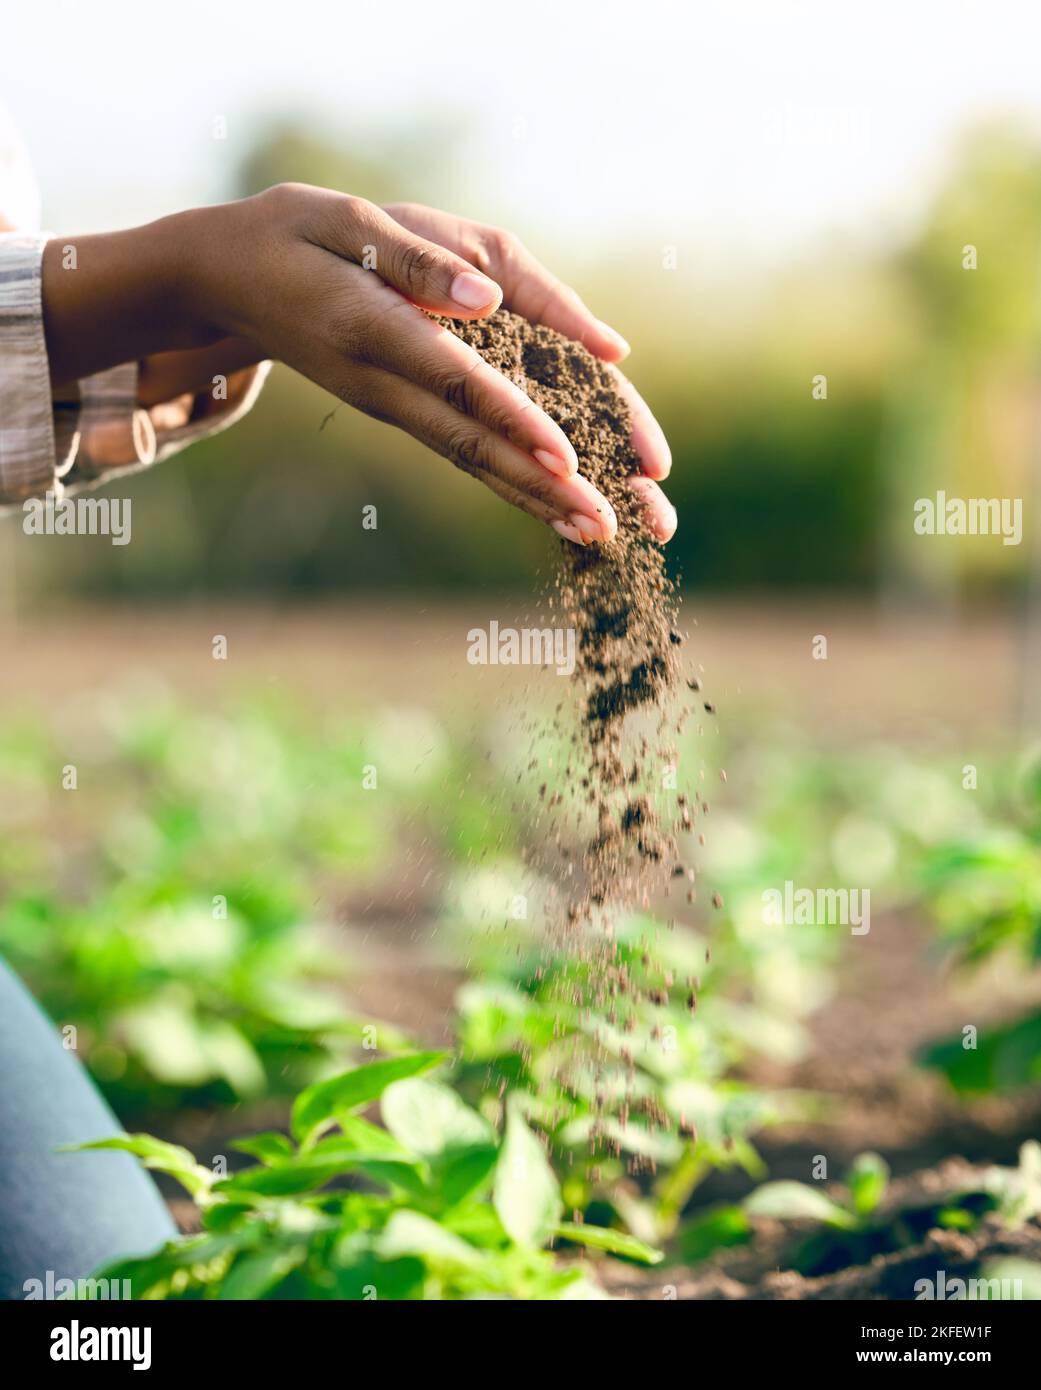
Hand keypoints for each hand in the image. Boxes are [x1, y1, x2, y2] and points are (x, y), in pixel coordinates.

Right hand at [186, 186, 674, 543]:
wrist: (226, 282)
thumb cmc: (292, 234)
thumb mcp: (347, 221)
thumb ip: (419, 263)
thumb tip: (487, 300)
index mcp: (374, 329)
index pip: (455, 380)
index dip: (513, 418)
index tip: (566, 457)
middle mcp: (385, 384)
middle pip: (474, 443)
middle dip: (543, 486)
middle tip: (605, 526)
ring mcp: (392, 405)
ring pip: (472, 460)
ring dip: (537, 500)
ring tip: (599, 533)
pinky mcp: (401, 411)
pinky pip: (464, 452)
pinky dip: (512, 481)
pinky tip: (558, 507)